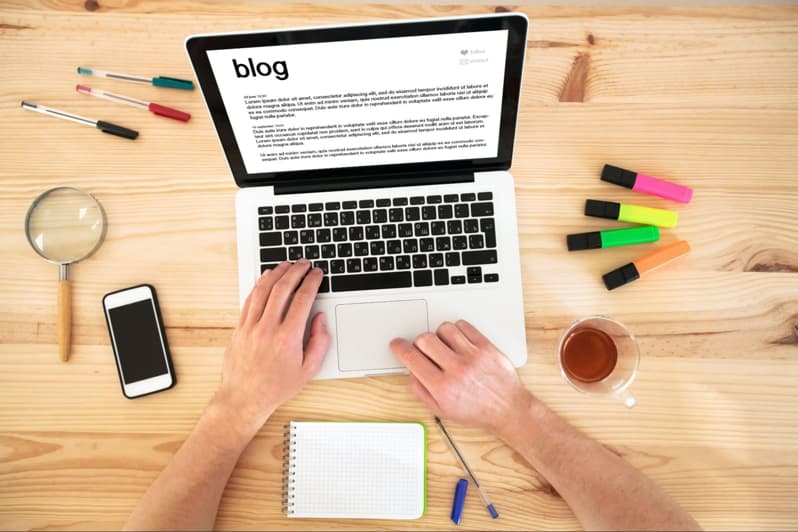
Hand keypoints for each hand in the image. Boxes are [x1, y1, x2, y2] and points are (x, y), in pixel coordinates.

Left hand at [212, 260, 329, 438]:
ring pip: (263, 290)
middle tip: (304, 263)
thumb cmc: (275, 388)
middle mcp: (267, 329)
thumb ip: (319, 342)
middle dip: (296, 271)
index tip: (317, 274)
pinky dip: (259, 285)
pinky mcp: (239, 328)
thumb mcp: (308, 370)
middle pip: (282, 289)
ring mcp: (251, 327)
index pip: (303, 299)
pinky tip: (266, 279)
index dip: (312, 282)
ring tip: (286, 265)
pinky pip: (249, 300)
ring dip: (276, 273)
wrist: (244, 399)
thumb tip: (320, 319)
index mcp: (288, 338)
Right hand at [390, 320, 531, 436]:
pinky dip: (457, 331)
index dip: (399, 347)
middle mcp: (457, 369)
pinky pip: (464, 326)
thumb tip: (410, 371)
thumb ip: (421, 390)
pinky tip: (458, 341)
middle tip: (424, 350)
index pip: (411, 357)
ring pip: (444, 329)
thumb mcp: (442, 410)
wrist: (507, 408)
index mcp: (442, 387)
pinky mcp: (486, 347)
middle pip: (425, 339)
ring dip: (439, 336)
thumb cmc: (477, 411)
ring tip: (444, 346)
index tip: (397, 344)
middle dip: (419, 342)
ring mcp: (473, 356)